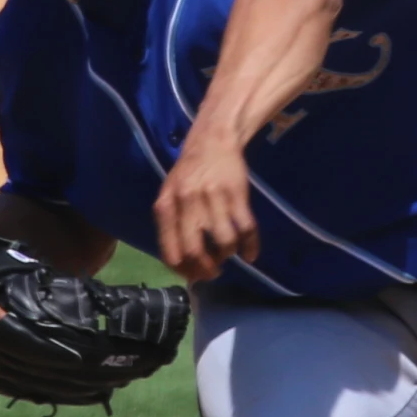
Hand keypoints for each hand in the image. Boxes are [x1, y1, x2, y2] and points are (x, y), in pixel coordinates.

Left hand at [153, 128, 257, 281]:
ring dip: (228, 255)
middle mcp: (187, 203)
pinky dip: (251, 247)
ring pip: (224, 242)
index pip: (170, 252)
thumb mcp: (170, 195)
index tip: (195, 276)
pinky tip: (251, 253)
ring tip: (228, 252)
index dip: (184, 271)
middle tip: (214, 272)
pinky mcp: (237, 194)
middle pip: (195, 251)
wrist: (213, 140)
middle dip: (206, 269)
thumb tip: (184, 265)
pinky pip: (246, 229)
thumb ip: (172, 226)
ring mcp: (213, 198)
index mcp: (166, 206)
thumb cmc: (189, 173)